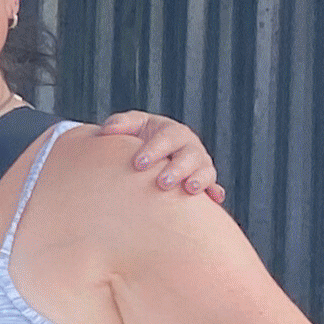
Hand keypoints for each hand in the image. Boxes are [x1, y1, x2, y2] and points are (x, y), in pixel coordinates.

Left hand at [101, 108, 221, 198]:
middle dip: (177, 168)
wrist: (148, 155)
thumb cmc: (138, 138)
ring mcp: (199, 165)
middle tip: (162, 182)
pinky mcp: (204, 182)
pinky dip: (215, 192)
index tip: (138, 163)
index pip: (167, 138)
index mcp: (172, 132)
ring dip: (199, 179)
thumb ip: (120, 124)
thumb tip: (108, 130)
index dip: (154, 150)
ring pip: (205, 171)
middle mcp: (190, 148)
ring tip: (189, 189)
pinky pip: (213, 187)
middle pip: (190, 155)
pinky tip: (215, 199)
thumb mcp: (131, 126)